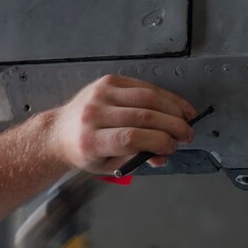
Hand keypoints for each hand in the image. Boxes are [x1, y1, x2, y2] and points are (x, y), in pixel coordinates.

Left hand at [47, 75, 196, 173]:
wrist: (60, 132)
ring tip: (187, 119)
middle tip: (187, 135)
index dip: (159, 142)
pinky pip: (142, 86)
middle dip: (172, 126)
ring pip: (147, 97)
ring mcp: (100, 94)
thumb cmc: (84, 151)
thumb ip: (135, 160)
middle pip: (143, 116)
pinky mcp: (107, 81)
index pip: (131, 138)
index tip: (173, 147)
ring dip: (173, 108)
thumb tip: (163, 155)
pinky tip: (175, 105)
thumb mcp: (107, 165)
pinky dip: (163, 96)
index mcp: (91, 140)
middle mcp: (93, 114)